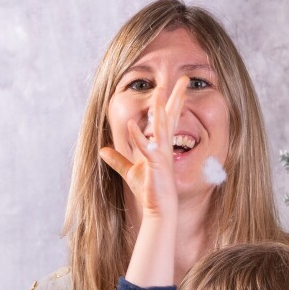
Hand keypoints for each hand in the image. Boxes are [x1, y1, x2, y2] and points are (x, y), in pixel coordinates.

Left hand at [98, 75, 188, 219]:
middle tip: (185, 79)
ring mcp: (162, 155)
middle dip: (177, 98)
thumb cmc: (148, 191)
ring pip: (162, 127)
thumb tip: (102, 149)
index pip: (169, 120)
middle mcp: (165, 147)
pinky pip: (147, 147)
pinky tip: (130, 126)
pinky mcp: (156, 165)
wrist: (158, 210)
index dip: (173, 103)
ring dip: (159, 110)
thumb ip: (116, 159)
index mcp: (162, 146)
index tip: (177, 87)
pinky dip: (137, 137)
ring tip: (158, 92)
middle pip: (172, 118)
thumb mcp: (129, 172)